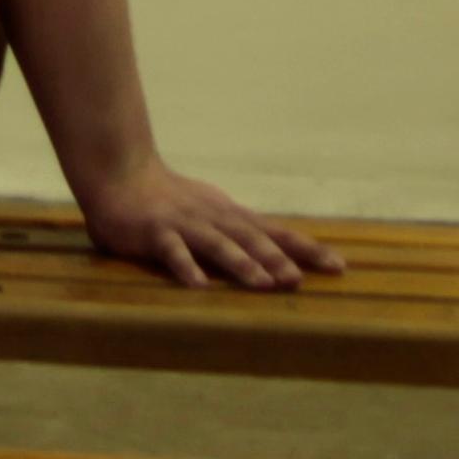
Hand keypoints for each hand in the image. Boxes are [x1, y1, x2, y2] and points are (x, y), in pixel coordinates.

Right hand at [76, 157, 345, 290]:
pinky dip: (186, 268)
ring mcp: (185, 224)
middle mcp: (214, 217)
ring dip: (241, 263)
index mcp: (230, 215)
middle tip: (300, 280)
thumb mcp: (211, 209)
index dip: (306, 248)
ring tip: (262, 284)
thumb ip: (238, 229)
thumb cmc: (167, 196)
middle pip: (251, 238)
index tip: (338, 266)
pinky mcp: (155, 232)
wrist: (120, 172)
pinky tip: (199, 287)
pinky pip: (173, 252)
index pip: (275, 231)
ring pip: (217, 244)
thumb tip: (278, 251)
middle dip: (277, 259)